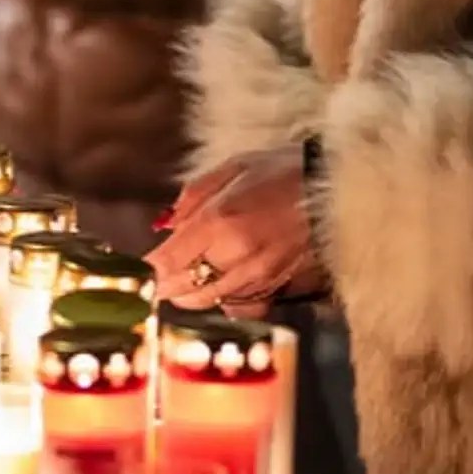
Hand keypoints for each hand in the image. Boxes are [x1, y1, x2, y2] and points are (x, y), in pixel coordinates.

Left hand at [148, 143, 319, 314]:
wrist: (337, 187)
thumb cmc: (284, 170)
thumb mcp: (232, 168)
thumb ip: (192, 199)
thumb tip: (165, 226)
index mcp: (221, 222)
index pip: (167, 263)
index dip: (146, 272)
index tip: (135, 269)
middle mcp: (238, 257)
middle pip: (183, 290)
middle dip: (164, 285)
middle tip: (156, 273)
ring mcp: (259, 277)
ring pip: (208, 301)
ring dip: (190, 292)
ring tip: (185, 274)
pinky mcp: (277, 288)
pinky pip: (238, 305)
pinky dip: (222, 297)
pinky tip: (220, 281)